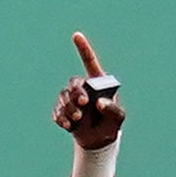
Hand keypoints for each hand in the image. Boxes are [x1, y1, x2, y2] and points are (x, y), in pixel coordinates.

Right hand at [54, 34, 125, 152]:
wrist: (98, 140)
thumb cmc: (112, 124)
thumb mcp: (119, 118)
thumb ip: (113, 110)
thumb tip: (100, 103)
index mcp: (98, 83)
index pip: (89, 62)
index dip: (83, 48)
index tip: (76, 35)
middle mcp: (83, 88)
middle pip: (74, 82)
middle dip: (76, 92)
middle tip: (83, 104)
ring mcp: (71, 100)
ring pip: (63, 96)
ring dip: (68, 107)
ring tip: (77, 119)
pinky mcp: (62, 111)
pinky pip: (57, 110)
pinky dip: (60, 117)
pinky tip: (68, 126)